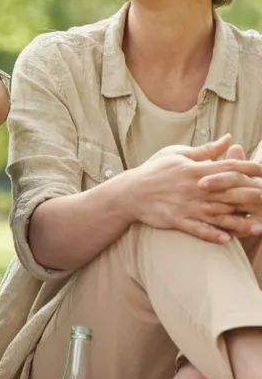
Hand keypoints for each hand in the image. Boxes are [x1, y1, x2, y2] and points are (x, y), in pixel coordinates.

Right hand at [134, 136, 261, 242]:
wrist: (129, 191)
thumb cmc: (154, 171)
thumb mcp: (177, 154)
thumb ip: (205, 150)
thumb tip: (228, 138)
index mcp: (194, 169)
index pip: (227, 167)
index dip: (249, 169)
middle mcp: (193, 188)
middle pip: (228, 192)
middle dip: (251, 196)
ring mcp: (186, 205)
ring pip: (218, 215)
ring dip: (239, 222)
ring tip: (259, 227)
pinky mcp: (177, 220)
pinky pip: (198, 229)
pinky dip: (212, 235)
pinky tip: (228, 240)